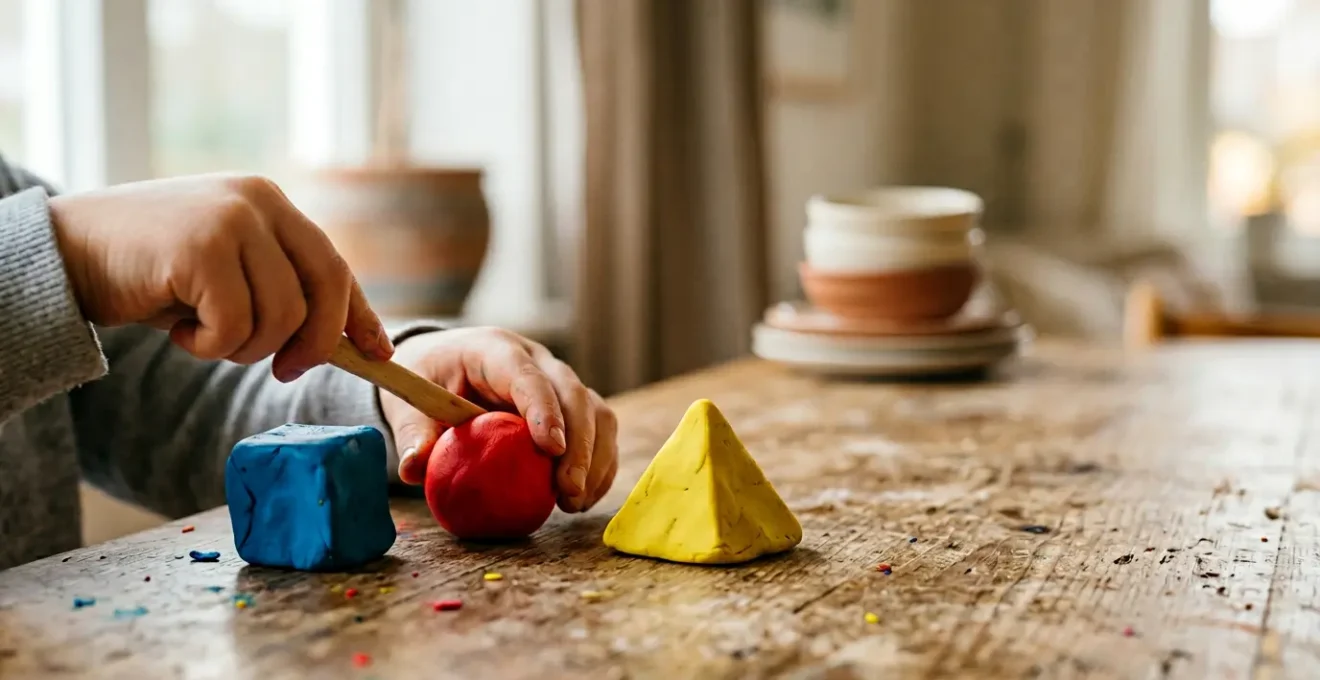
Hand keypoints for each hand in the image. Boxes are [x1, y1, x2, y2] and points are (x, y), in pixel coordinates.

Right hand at [49, 173, 392, 378]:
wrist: (68, 252)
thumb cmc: (152, 272)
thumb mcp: (228, 274)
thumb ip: (279, 290)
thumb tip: (350, 343)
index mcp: (271, 205)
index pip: (334, 266)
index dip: (360, 316)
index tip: (379, 355)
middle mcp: (259, 202)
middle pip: (326, 287)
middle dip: (316, 343)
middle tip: (285, 371)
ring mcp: (231, 219)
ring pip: (282, 315)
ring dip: (245, 347)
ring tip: (204, 335)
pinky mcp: (202, 248)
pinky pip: (236, 324)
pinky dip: (210, 346)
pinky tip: (178, 329)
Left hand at [381, 327, 617, 512]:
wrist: (443, 365)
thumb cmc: (427, 379)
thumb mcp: (409, 400)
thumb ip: (414, 433)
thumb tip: (414, 469)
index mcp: (496, 350)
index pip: (528, 375)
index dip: (544, 409)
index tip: (550, 449)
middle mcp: (537, 361)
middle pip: (574, 394)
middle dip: (580, 444)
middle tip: (567, 491)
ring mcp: (559, 382)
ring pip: (597, 412)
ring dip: (595, 459)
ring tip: (575, 502)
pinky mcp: (571, 407)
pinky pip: (599, 432)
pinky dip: (598, 466)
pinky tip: (582, 498)